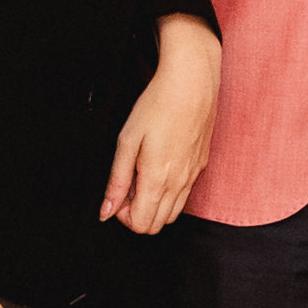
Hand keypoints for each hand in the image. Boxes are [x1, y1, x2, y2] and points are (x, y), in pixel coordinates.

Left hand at [101, 16, 220, 235]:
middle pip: (156, 225)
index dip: (122, 215)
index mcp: (157, 179)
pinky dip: (169, 193)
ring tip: (141, 178)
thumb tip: (106, 211)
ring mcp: (193, 176)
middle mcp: (178, 183)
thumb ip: (116, 180)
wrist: (193, 83)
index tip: (116, 194)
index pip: (140, 224)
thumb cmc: (158, 105)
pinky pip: (184, 195)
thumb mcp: (127, 141)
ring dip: (153, 205)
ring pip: (172, 214)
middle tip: (126, 187)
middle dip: (137, 213)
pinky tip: (159, 168)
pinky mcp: (201, 166)